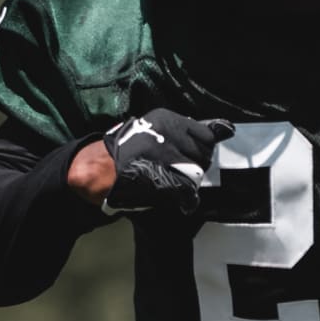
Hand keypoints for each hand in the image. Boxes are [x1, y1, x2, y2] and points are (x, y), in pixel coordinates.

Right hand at [97, 108, 233, 214]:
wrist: (96, 169)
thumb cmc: (126, 149)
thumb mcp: (153, 129)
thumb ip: (183, 131)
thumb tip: (223, 129)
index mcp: (167, 119)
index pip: (205, 134)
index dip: (203, 148)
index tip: (195, 155)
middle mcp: (167, 134)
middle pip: (203, 154)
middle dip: (199, 165)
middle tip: (183, 172)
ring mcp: (163, 156)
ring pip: (196, 172)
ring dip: (191, 181)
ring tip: (176, 182)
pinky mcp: (160, 178)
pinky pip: (186, 190)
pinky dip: (187, 198)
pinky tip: (183, 201)